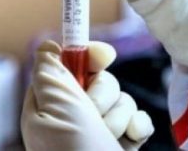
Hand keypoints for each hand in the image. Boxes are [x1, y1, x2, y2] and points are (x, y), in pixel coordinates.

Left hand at [21, 40, 153, 150]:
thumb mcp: (55, 111)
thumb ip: (51, 73)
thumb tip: (48, 47)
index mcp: (50, 107)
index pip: (68, 65)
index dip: (86, 56)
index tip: (103, 57)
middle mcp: (75, 117)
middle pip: (101, 79)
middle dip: (104, 96)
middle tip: (94, 117)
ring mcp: (101, 130)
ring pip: (122, 98)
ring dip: (120, 117)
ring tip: (109, 139)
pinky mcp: (123, 142)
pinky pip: (139, 118)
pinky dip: (137, 129)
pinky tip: (129, 142)